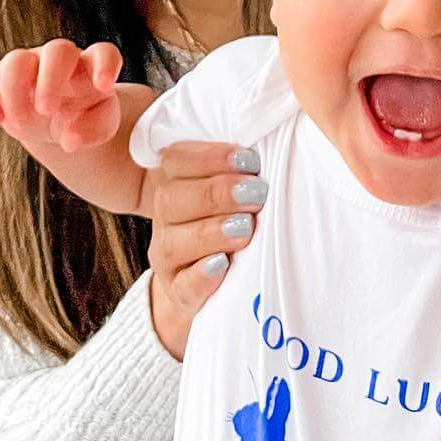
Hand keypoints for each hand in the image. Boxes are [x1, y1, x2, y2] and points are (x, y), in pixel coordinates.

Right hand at [0, 39, 122, 154]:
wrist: (58, 122)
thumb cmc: (84, 119)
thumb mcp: (99, 128)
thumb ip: (93, 131)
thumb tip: (70, 141)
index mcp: (91, 70)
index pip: (104, 54)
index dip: (105, 65)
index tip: (104, 86)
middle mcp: (60, 61)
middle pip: (57, 51)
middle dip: (51, 79)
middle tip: (46, 111)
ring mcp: (29, 65)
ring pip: (16, 60)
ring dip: (15, 92)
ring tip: (22, 124)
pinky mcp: (1, 77)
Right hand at [147, 142, 267, 360]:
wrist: (218, 281)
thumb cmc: (237, 219)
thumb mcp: (238, 190)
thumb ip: (244, 170)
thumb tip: (274, 147)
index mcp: (175, 182)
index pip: (176, 160)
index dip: (210, 158)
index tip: (249, 160)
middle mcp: (166, 218)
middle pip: (171, 199)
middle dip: (216, 193)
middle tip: (256, 194)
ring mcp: (168, 257)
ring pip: (172, 244)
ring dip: (211, 232)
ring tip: (245, 228)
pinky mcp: (178, 293)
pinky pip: (182, 286)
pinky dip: (201, 276)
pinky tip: (222, 264)